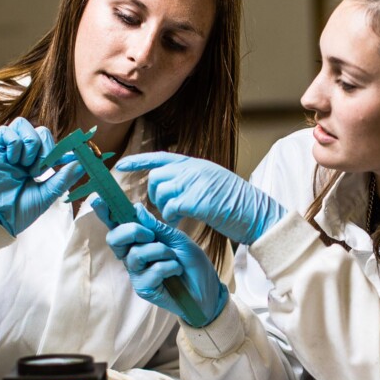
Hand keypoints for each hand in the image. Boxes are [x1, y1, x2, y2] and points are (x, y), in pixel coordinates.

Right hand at [0, 117, 84, 235]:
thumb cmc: (20, 210)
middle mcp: (21, 154)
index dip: (61, 148)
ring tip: (25, 165)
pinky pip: (5, 131)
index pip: (51, 143)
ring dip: (30, 143)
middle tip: (40, 169)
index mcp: (35, 163)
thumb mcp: (48, 194)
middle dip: (45, 147)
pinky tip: (12, 161)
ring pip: (22, 124)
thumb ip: (64, 178)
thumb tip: (82, 163)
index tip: (67, 159)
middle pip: (40, 130)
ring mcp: (7, 151)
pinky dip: (14, 143)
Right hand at [90, 198, 227, 326]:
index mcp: (138, 241)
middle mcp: (132, 256)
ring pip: (135, 254)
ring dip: (160, 251)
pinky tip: (177, 271)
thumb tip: (137, 209)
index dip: (105, 213)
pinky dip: (168, 267)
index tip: (97, 199)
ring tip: (174, 257)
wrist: (208, 289)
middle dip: (131, 230)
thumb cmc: (191, 263)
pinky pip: (151, 271)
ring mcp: (136, 273)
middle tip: (150, 234)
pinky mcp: (143, 288)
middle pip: (114, 239)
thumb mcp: (177, 239)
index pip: (117, 226)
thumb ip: (157, 227)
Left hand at [116, 152, 285, 244]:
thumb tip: (172, 185)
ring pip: (160, 192)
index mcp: (197, 163)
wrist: (258, 215)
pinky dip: (171, 217)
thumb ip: (193, 179)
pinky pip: (170, 208)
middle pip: (156, 177)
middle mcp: (194, 169)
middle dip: (155, 195)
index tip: (121, 165)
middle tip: (166, 209)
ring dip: (163, 208)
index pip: (162, 157)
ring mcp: (196, 182)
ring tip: (175, 216)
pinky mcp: (197, 200)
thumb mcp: (214, 183)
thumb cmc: (238, 205)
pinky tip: (179, 222)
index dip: (140, 161)